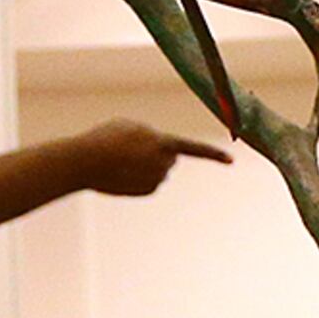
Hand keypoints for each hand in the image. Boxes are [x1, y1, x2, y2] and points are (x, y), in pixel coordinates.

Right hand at [62, 118, 234, 195]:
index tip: (231, 160)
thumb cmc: (106, 138)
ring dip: (145, 165)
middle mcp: (166, 162)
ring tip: (121, 160)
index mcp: (163, 142)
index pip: (194, 149)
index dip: (213, 154)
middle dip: (158, 154)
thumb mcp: (131, 127)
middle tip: (131, 150)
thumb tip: (161, 153)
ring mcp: (158, 178)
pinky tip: (121, 174)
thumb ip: (151, 135)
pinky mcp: (149, 190)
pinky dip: (139, 178)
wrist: (87, 161)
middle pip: (170, 157)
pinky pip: (150, 181)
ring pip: (159, 170)